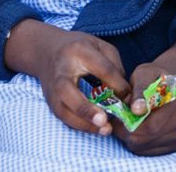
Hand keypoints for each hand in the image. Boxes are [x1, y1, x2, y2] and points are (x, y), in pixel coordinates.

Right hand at [4, 20, 130, 136]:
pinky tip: (94, 128)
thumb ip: (114, 66)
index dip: (117, 84)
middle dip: (86, 109)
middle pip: (68, 91)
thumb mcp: (100, 46)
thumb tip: (122, 92)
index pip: (102, 69)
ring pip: (63, 110)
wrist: (47, 50)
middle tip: (105, 120)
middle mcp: (61, 71)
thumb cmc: (79, 47)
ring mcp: (52, 88)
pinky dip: (79, 125)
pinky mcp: (49, 101)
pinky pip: (63, 117)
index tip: (128, 95)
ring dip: (84, 123)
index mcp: (79, 50)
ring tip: (104, 129)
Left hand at [113, 30, 175, 155]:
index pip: (149, 126)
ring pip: (145, 147)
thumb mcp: (144, 74)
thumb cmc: (153, 76)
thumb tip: (136, 110)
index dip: (127, 125)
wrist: (171, 83)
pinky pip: (150, 151)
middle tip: (119, 120)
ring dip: (132, 138)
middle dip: (127, 132)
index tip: (117, 117)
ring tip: (129, 122)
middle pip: (146, 139)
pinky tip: (139, 128)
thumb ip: (139, 90)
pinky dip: (140, 143)